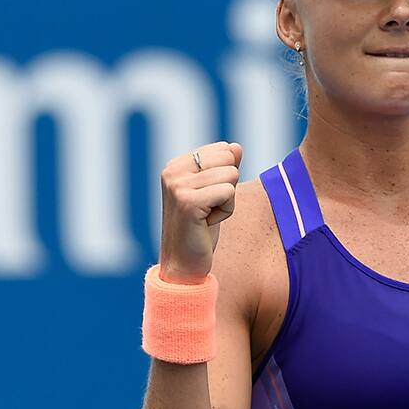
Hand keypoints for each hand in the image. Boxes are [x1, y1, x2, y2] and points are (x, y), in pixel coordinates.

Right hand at [158, 142, 242, 283]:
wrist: (184, 263)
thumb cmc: (201, 227)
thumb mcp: (215, 192)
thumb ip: (225, 166)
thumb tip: (236, 146)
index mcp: (176, 164)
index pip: (224, 149)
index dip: (226, 176)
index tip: (208, 198)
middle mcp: (172, 171)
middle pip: (229, 160)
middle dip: (229, 187)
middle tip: (208, 208)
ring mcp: (177, 185)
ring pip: (231, 175)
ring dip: (227, 201)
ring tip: (206, 216)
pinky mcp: (187, 201)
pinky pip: (228, 192)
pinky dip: (226, 211)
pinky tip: (207, 223)